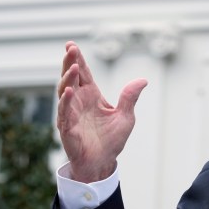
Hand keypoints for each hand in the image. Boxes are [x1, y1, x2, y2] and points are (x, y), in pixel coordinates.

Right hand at [56, 42, 146, 182]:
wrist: (103, 162)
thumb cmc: (112, 140)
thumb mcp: (125, 116)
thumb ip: (130, 97)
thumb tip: (143, 80)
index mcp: (91, 96)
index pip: (83, 74)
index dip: (78, 60)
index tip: (73, 45)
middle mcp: (78, 102)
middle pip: (71, 78)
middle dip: (69, 62)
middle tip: (70, 48)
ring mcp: (71, 114)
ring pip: (64, 92)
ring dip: (68, 79)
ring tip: (73, 67)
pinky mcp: (67, 128)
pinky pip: (65, 113)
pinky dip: (66, 102)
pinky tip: (69, 92)